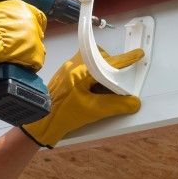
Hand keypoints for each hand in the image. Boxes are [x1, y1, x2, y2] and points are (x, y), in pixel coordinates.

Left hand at [21, 47, 142, 146]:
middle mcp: (73, 66)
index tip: (137, 55)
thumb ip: (115, 105)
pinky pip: (85, 70)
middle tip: (117, 85)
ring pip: (92, 64)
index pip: (108, 64)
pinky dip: (93, 79)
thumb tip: (132, 102)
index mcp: (80, 72)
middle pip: (100, 59)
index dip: (125, 60)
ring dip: (101, 74)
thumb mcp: (92, 111)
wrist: (40, 122)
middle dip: (111, 69)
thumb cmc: (61, 116)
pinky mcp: (65, 76)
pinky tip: (93, 94)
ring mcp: (68, 69)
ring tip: (103, 92)